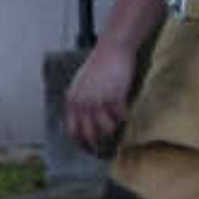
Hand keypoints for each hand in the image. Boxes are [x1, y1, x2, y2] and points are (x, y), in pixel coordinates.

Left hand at [63, 32, 138, 155]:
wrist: (111, 50)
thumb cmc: (98, 66)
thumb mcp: (81, 85)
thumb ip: (80, 101)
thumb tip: (84, 119)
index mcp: (71, 100)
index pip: (72, 130)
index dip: (81, 141)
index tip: (89, 148)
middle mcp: (82, 103)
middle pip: (89, 134)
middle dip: (98, 140)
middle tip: (107, 143)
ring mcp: (97, 101)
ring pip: (106, 128)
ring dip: (114, 127)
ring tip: (117, 119)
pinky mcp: (114, 97)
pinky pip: (121, 116)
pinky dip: (125, 115)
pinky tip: (126, 109)